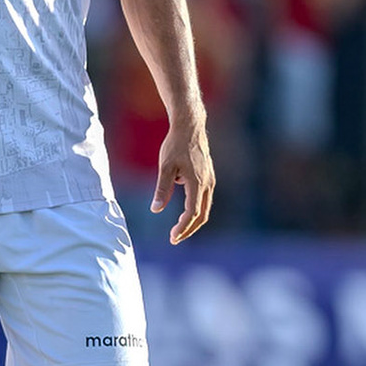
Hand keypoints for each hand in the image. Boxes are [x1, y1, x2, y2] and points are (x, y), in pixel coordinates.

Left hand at [152, 116, 214, 244]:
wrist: (190, 127)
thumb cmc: (176, 145)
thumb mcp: (165, 167)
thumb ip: (162, 189)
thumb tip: (156, 209)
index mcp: (197, 183)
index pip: (192, 213)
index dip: (183, 228)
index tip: (172, 237)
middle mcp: (207, 184)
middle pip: (202, 215)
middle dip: (189, 229)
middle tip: (175, 238)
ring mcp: (210, 180)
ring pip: (206, 208)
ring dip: (193, 220)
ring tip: (179, 229)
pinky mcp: (209, 176)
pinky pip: (205, 199)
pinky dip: (197, 209)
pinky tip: (185, 211)